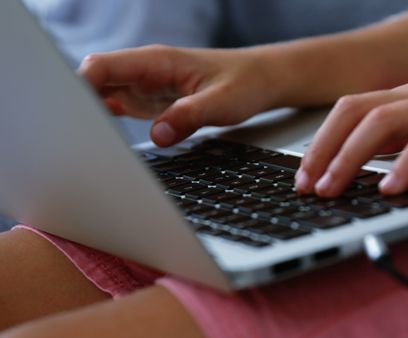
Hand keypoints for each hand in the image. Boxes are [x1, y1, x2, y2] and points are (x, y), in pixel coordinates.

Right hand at [79, 45, 280, 146]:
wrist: (260, 80)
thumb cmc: (244, 83)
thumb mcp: (222, 102)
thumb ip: (189, 116)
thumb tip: (158, 135)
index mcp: (156, 61)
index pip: (103, 66)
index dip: (79, 85)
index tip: (69, 112)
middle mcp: (145, 72)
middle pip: (95, 81)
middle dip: (77, 103)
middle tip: (70, 135)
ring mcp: (146, 86)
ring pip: (103, 95)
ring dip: (89, 114)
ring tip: (80, 142)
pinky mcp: (152, 102)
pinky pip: (119, 107)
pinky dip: (106, 121)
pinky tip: (101, 140)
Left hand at [296, 58, 407, 196]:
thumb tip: (376, 162)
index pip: (353, 109)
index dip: (322, 140)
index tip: (304, 174)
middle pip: (356, 112)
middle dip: (323, 149)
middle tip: (305, 186)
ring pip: (384, 122)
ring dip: (351, 157)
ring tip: (333, 189)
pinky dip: (405, 163)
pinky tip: (390, 188)